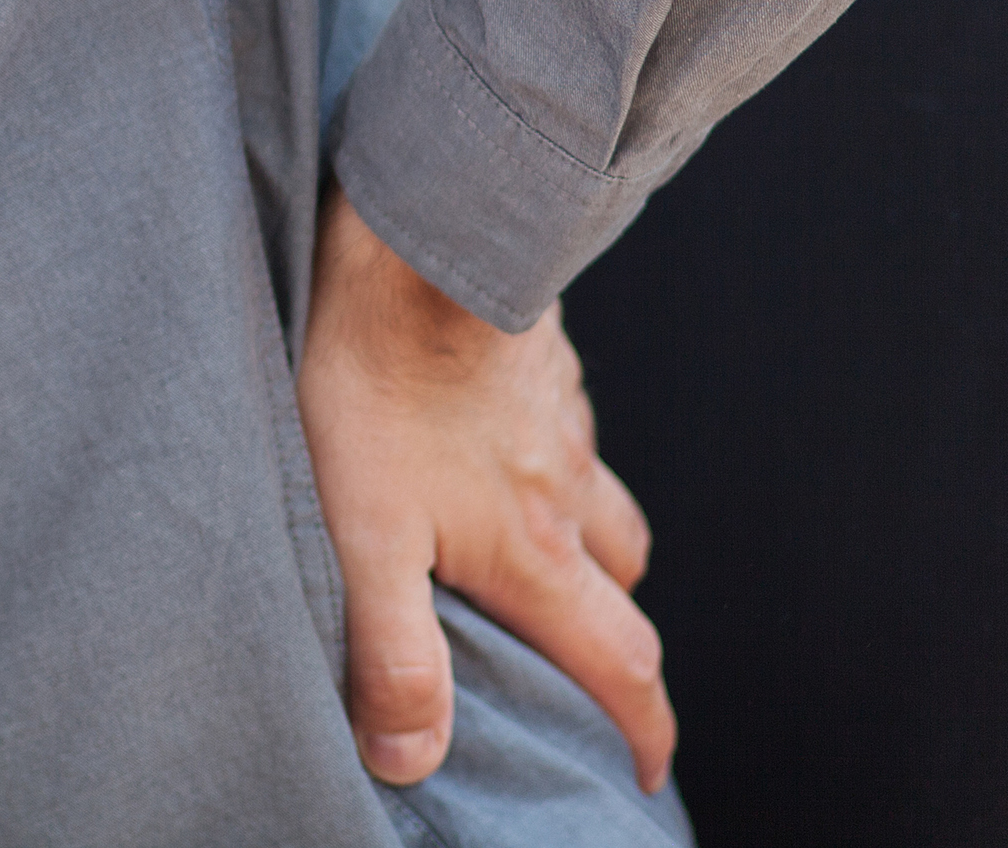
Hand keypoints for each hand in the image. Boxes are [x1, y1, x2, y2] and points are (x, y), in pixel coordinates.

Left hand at [297, 188, 669, 792]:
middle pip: (623, 587)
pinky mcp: (539, 358)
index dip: (640, 729)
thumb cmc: (378, 381)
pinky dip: (552, 454)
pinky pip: (567, 425)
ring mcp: (561, 418)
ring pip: (602, 502)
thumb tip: (410, 757)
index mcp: (536, 551)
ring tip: (537, 553)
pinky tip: (494, 437)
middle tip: (585, 666)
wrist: (415, 242)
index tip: (641, 766)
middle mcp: (569, 490)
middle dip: (615, 638)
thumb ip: (393, 648)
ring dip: (587, 541)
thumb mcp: (365, 533)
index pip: (620, 666)